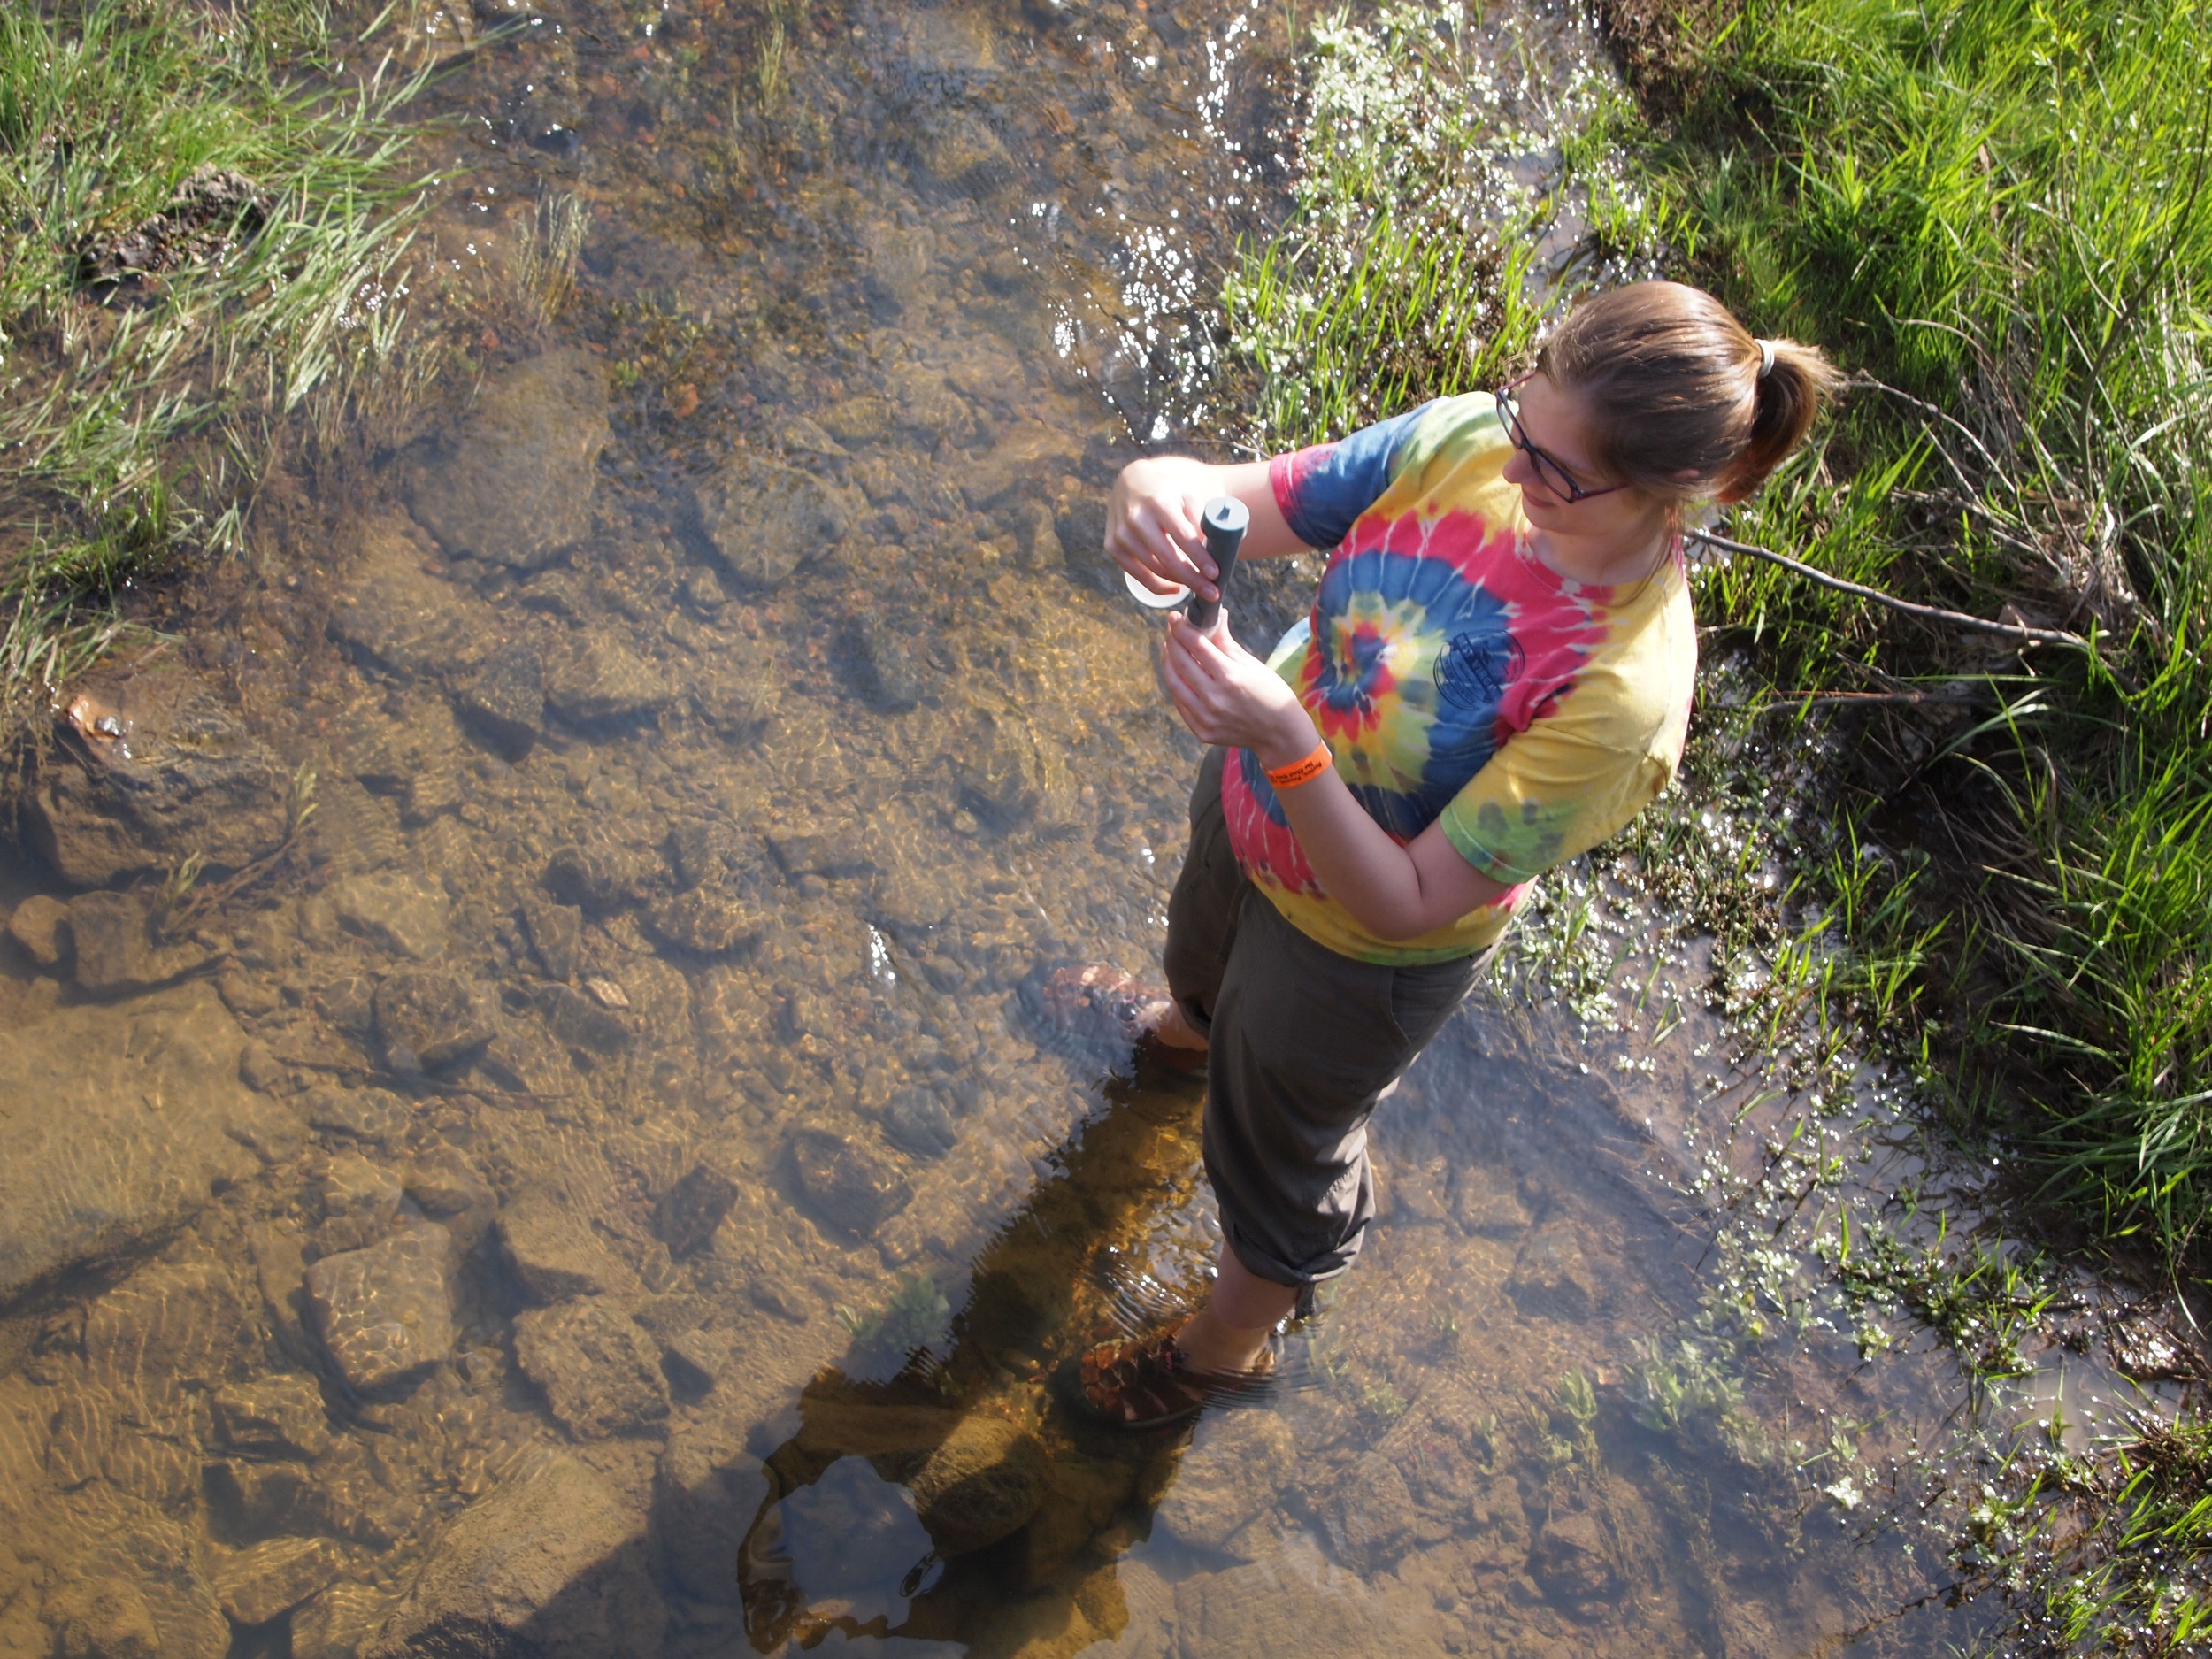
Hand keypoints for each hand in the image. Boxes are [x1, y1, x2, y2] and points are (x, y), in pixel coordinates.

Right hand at [1108, 457, 1222, 600]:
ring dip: (1179, 581)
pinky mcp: (1112, 545)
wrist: (1133, 483)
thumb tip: (1212, 550)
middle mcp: (1136, 518)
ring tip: (1199, 586)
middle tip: (1212, 593)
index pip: (1183, 536)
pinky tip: (1176, 588)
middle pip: (1167, 557)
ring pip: (1154, 569)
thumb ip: (1201, 520)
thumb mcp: (1188, 495)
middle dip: (1192, 578)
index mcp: (1159, 502)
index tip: (1215, 574)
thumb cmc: (1169, 492)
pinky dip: (1158, 586)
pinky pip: (1137, 574)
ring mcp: (1121, 533)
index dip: (1199, 557)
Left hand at [1159, 609, 1316, 766]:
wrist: (1281, 735)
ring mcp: (1206, 718)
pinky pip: (1180, 703)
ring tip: (1170, 648)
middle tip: (1171, 629)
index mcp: (1231, 678)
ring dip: (1168, 662)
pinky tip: (1178, 672)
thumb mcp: (1253, 665)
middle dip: (1172, 641)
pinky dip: (1176, 685)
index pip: (1196, 646)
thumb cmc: (1272, 694)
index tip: (1175, 617)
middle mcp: (1214, 699)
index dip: (1182, 628)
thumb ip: (1227, 643)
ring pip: (1174, 684)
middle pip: (1181, 662)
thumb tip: (1215, 617)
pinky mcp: (1202, 731)